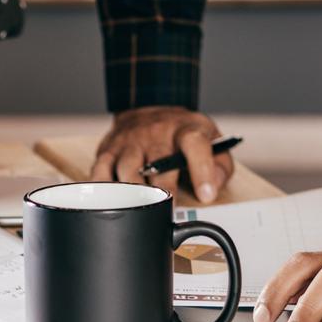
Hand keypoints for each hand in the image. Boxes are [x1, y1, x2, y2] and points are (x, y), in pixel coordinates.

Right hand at [91, 107, 233, 202]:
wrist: (148, 110)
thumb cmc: (180, 134)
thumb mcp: (211, 140)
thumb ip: (221, 166)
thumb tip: (213, 189)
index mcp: (186, 130)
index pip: (195, 145)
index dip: (202, 171)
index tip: (206, 196)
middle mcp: (156, 133)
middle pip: (158, 167)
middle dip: (165, 194)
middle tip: (171, 212)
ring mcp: (129, 142)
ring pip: (128, 172)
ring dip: (136, 196)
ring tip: (144, 208)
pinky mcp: (108, 150)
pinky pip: (100, 174)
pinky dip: (105, 191)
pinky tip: (114, 200)